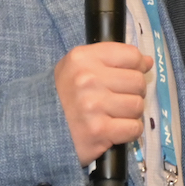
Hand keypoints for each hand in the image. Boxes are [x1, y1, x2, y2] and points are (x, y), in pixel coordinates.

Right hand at [55, 43, 152, 164]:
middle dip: (132, 93)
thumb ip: (112, 59)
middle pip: (137, 81)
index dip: (136, 66)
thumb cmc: (62, 96)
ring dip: (129, 114)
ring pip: (137, 106)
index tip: (127, 76)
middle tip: (116, 100)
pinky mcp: (99, 131)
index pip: (130, 54)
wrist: (37, 129)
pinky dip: (128, 131)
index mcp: (82, 58)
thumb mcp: (77, 67)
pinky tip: (114, 130)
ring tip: (112, 115)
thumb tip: (147, 62)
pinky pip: (134, 128)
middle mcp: (87, 79)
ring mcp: (93, 106)